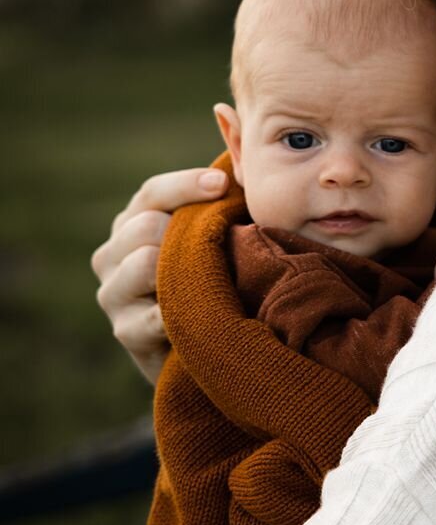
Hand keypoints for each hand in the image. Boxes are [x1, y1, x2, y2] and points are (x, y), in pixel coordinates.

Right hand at [91, 167, 228, 383]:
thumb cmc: (214, 283)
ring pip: (144, 262)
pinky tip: (205, 314)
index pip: (151, 193)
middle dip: (187, 233)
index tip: (223, 184)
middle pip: (146, 225)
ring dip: (186, 271)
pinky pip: (154, 314)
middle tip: (226, 247)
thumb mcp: (208, 242)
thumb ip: (212, 209)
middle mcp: (111, 256)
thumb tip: (236, 173)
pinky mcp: (125, 332)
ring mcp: (112, 295)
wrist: (205, 351)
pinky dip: (182, 313)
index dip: (186, 184)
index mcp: (130, 225)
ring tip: (216, 282)